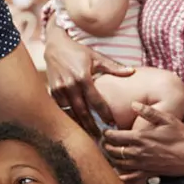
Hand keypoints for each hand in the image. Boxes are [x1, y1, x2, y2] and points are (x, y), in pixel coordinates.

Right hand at [44, 22, 133, 136]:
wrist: (55, 46)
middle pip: (82, 111)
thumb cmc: (78, 51)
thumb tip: (132, 71)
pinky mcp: (52, 92)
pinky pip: (61, 109)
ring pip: (70, 112)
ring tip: (89, 135)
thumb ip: (114, 67)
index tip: (112, 123)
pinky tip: (76, 125)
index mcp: (83, 77)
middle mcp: (69, 85)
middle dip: (91, 126)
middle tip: (101, 137)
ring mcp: (59, 89)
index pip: (96, 100)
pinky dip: (69, 117)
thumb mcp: (96, 57)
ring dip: (79, 124)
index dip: (104, 113)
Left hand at [103, 102, 183, 177]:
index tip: (104, 130)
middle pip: (113, 151)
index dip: (106, 133)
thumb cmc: (181, 136)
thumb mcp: (167, 119)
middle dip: (105, 145)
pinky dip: (122, 175)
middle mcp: (138, 153)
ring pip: (118, 164)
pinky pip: (130, 177)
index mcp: (141, 138)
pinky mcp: (148, 173)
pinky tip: (117, 173)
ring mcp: (142, 164)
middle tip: (103, 141)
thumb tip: (134, 103)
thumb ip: (149, 111)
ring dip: (110, 158)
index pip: (115, 136)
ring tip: (108, 153)